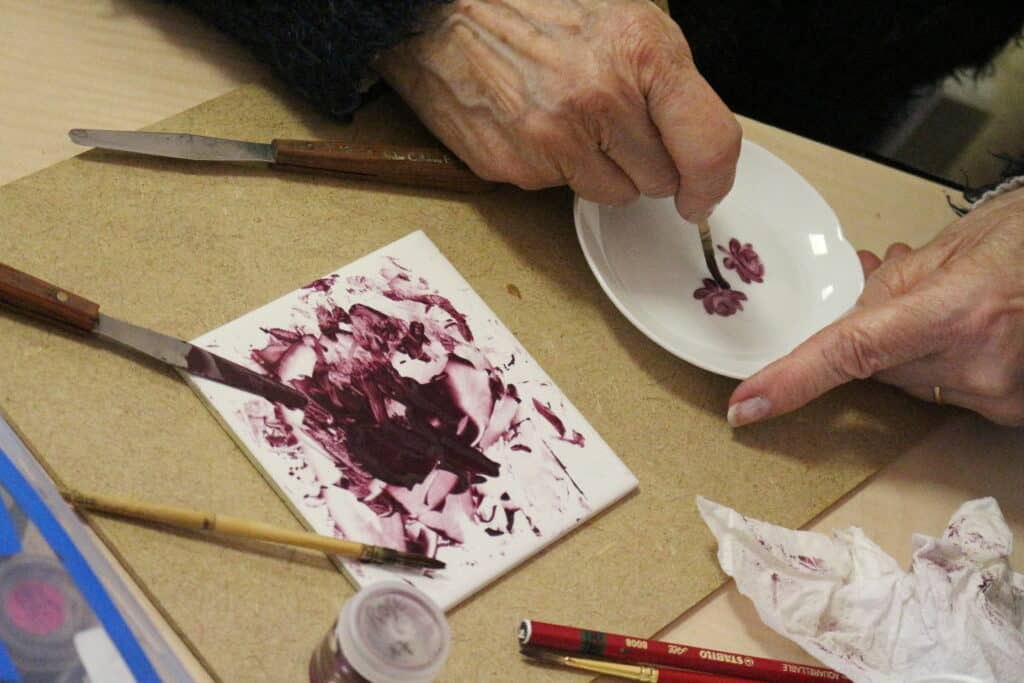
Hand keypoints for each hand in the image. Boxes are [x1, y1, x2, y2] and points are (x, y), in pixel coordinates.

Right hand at [375, 0, 740, 220]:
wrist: (445, 13)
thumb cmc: (538, 11)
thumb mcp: (626, 21)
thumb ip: (670, 85)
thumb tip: (700, 152)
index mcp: (642, 52)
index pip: (709, 144)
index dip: (712, 182)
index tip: (702, 194)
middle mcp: (602, 98)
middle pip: (661, 179)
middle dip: (646, 162)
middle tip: (613, 124)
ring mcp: (556, 138)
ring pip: (615, 194)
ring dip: (603, 170)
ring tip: (570, 120)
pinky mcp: (518, 166)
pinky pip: (561, 191)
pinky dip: (555, 168)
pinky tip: (535, 126)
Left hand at [728, 186, 1023, 426]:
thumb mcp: (957, 247)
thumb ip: (892, 287)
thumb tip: (847, 314)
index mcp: (956, 311)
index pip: (850, 352)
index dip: (792, 380)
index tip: (746, 406)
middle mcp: (978, 364)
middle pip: (882, 370)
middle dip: (881, 338)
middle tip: (912, 298)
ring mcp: (1002, 395)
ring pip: (915, 383)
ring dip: (918, 351)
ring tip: (958, 307)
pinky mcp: (1015, 412)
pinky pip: (951, 393)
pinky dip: (949, 366)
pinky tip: (976, 331)